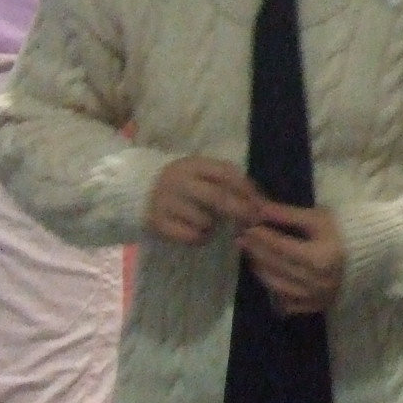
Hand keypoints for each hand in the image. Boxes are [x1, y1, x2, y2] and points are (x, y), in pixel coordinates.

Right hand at [146, 157, 260, 245]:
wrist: (137, 191)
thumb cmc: (182, 185)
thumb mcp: (201, 175)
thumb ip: (228, 184)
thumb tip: (266, 205)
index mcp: (194, 164)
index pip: (227, 173)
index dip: (247, 189)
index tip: (261, 204)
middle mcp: (179, 181)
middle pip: (218, 197)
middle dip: (241, 211)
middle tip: (252, 221)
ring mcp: (167, 202)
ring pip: (205, 220)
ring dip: (216, 226)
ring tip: (213, 224)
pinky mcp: (158, 223)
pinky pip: (191, 236)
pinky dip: (201, 237)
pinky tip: (199, 232)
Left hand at [238, 201, 347, 315]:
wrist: (374, 253)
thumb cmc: (346, 230)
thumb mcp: (317, 217)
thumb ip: (286, 214)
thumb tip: (257, 208)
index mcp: (320, 257)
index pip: (281, 247)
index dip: (262, 237)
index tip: (248, 227)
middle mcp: (317, 281)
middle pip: (277, 266)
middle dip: (257, 252)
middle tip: (242, 240)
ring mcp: (317, 297)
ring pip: (278, 286)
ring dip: (261, 271)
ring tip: (253, 256)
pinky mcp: (317, 306)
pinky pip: (288, 302)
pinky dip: (275, 290)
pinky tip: (269, 276)